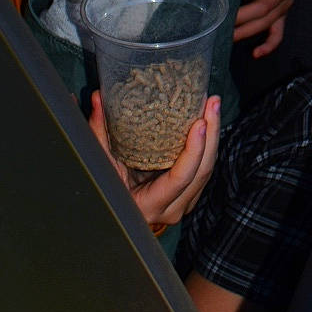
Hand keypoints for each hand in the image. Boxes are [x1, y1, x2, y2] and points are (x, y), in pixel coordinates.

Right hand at [89, 90, 220, 228]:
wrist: (117, 214)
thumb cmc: (107, 190)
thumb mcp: (102, 165)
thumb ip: (99, 133)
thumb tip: (97, 98)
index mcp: (150, 205)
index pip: (180, 178)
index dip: (193, 151)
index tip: (199, 123)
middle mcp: (172, 209)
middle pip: (202, 171)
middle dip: (211, 134)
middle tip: (211, 102)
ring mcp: (184, 204)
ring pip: (207, 169)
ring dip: (213, 135)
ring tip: (212, 105)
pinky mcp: (190, 194)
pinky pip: (204, 168)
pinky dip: (208, 144)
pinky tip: (208, 120)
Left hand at [233, 0, 297, 58]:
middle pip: (266, 5)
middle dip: (241, 15)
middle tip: (220, 19)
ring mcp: (287, 1)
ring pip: (268, 21)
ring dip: (246, 30)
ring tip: (227, 34)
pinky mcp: (282, 15)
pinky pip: (278, 33)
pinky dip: (268, 45)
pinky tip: (256, 53)